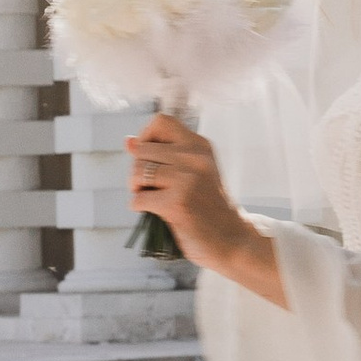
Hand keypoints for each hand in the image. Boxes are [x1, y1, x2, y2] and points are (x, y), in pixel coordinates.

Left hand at [126, 112, 285, 304]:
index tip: (149, 158)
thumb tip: (128, 141)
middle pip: (141, 149)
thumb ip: (164, 156)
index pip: (161, 121)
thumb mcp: (193, 173)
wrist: (232, 240)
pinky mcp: (177, 203)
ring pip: (137, 172)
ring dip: (136, 189)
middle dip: (136, 170)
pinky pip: (139, 199)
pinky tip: (156, 213)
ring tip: (151, 199)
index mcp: (199, 145)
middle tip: (149, 187)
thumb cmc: (208, 208)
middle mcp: (195, 157)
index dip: (145, 137)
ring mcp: (187, 179)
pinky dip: (140, 207)